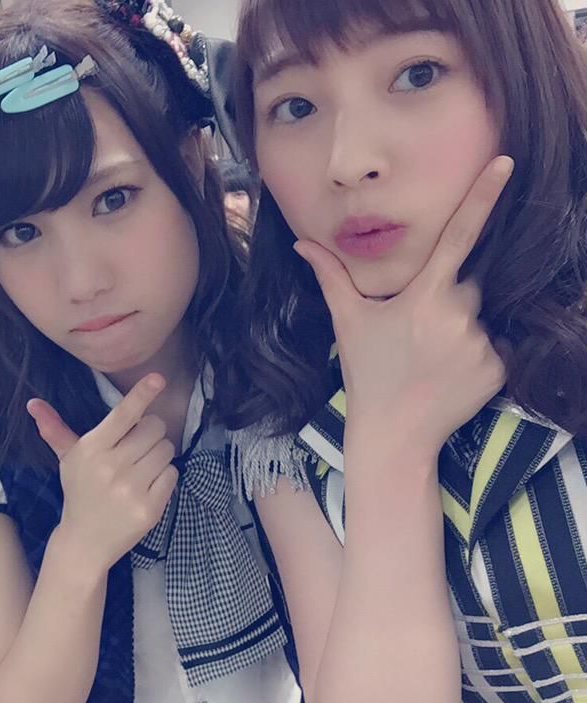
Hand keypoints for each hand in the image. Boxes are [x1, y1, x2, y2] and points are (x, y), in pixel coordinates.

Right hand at [28, 374, 178, 573]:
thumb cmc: (80, 491)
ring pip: (166, 450)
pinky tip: (147, 486)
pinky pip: (172, 474)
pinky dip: (164, 476)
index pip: (123, 415)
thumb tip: (33, 403)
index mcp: (92, 449)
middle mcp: (112, 467)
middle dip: (151, 432)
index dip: (142, 394)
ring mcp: (132, 489)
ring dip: (159, 454)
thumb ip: (55, 429)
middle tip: (138, 445)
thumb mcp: (68, 459)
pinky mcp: (150, 508)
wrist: (86, 541)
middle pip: (154, 429)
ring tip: (141, 467)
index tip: (158, 378)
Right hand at [295, 156, 512, 457]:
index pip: (459, 236)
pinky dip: (474, 355)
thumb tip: (302, 243)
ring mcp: (482, 343)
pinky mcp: (499, 368)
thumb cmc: (366, 374)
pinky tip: (447, 375)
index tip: (505, 163)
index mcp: (424, 297)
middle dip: (446, 297)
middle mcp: (459, 315)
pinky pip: (493, 346)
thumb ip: (330, 276)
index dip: (482, 197)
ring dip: (458, 327)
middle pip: (465, 284)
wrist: (395, 434)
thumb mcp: (348, 321)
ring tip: (429, 359)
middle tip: (416, 332)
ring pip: (477, 316)